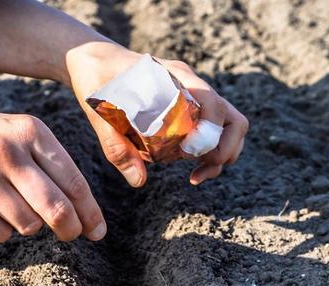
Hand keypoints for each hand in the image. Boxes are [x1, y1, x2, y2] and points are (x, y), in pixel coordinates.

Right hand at [0, 99, 105, 242]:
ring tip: (9, 204)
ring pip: (29, 225)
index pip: (73, 180)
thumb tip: (83, 212)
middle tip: (71, 235)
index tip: (98, 231)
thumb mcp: (17, 132)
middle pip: (56, 208)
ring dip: (28, 224)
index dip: (89, 212)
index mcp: (30, 131)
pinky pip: (0, 235)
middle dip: (70, 229)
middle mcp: (7, 151)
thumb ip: (50, 164)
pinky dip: (1, 231)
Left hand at [65, 43, 247, 186]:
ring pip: (229, 127)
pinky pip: (214, 132)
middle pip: (233, 119)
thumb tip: (139, 181)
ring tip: (196, 176)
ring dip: (221, 155)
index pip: (212, 101)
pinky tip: (190, 168)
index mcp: (175, 77)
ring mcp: (196, 98)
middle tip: (201, 170)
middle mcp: (192, 86)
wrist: (95, 61)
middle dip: (225, 150)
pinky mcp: (192, 111)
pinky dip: (210, 153)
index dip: (210, 132)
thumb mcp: (99, 112)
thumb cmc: (96, 80)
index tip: (190, 153)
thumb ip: (116, 146)